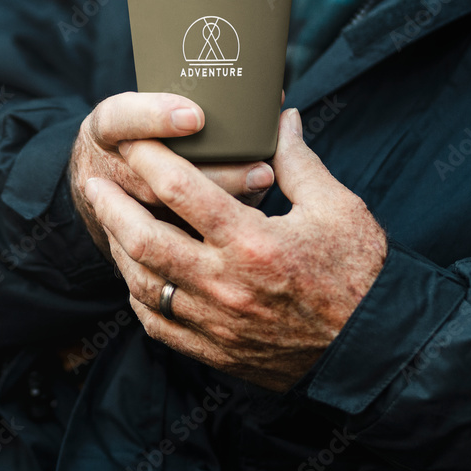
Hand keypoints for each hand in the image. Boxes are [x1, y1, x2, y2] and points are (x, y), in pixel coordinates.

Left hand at [84, 109, 386, 390]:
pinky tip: (137, 274)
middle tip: (96, 183)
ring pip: (142, 282)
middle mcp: (225, 283)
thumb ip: (299, 161)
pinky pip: (157, 323)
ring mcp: (216, 322)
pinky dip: (139, 295)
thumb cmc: (360, 274)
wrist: (375, 351)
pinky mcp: (215, 349)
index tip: (133, 141)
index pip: (181, 190)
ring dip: (119, 248)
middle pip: (143, 239)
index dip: (148, 158)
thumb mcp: (337, 208)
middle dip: (111, 206)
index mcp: (253, 241)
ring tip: (111, 222)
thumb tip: (281, 119)